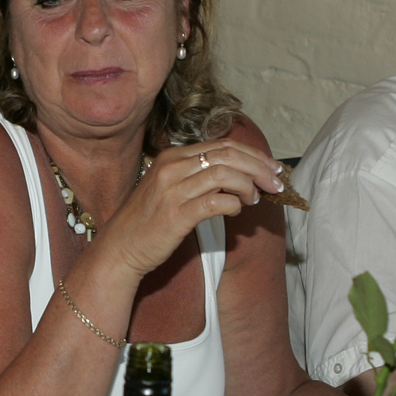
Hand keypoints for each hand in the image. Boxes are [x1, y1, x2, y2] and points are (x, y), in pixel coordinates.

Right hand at [98, 139, 282, 277]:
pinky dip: (234, 204)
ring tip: (255, 200)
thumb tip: (239, 176)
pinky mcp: (176, 215)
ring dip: (249, 186)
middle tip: (276, 183)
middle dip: (259, 167)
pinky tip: (237, 211)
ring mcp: (173, 190)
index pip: (222, 145)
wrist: (119, 249)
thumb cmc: (147, 222)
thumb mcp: (170, 188)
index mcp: (172, 157)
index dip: (253, 155)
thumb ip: (198, 177)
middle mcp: (172, 167)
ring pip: (225, 174)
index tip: (272, 168)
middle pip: (228, 155)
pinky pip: (216, 201)